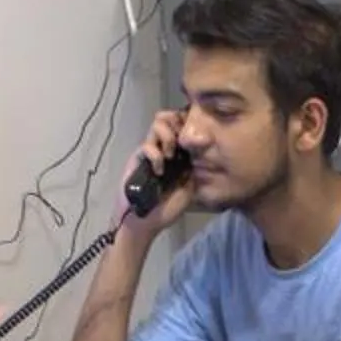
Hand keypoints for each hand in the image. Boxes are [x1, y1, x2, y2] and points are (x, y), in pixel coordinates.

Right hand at [121, 110, 194, 234]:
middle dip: (177, 124)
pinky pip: (147, 145)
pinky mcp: (139, 157)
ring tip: (170, 154)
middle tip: (181, 140)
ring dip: (167, 136)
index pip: (185, 129)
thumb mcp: (189, 190)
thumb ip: (194, 170)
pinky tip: (159, 169)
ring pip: (158, 125)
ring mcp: (152, 151)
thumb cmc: (167, 209)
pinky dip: (154, 154)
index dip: (190, 124)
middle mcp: (167, 149)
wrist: (145, 220)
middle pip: (170, 119)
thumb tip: (201, 151)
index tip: (196, 133)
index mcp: (182, 155)